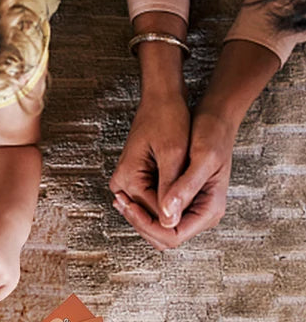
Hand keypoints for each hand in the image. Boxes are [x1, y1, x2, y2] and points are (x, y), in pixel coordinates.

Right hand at [109, 89, 190, 239]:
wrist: (161, 98)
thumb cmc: (167, 118)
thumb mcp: (174, 154)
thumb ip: (172, 189)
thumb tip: (170, 222)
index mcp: (128, 180)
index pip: (154, 219)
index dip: (179, 221)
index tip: (201, 213)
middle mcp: (121, 185)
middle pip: (149, 220)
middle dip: (175, 219)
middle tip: (201, 207)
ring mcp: (126, 183)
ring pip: (152, 213)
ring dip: (174, 211)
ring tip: (196, 198)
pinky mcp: (135, 179)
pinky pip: (152, 201)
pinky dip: (171, 201)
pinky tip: (187, 192)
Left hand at [113, 108, 235, 248]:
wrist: (215, 120)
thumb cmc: (212, 134)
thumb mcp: (201, 158)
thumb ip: (184, 188)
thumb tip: (166, 216)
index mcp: (210, 209)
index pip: (173, 235)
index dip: (147, 224)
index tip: (129, 205)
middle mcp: (201, 214)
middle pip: (164, 237)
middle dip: (140, 222)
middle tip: (120, 201)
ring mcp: (191, 208)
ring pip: (158, 227)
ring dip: (138, 215)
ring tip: (120, 197)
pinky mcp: (181, 199)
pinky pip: (157, 213)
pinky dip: (141, 207)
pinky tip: (128, 194)